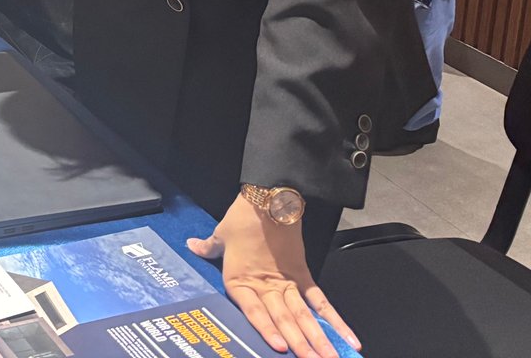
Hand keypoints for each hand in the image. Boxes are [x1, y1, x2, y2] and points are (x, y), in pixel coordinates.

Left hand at [188, 196, 359, 357]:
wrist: (270, 198)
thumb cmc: (243, 216)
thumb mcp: (221, 233)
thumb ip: (209, 246)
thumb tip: (193, 245)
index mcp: (241, 279)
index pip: (254, 311)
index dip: (267, 329)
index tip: (280, 348)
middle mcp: (266, 285)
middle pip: (284, 319)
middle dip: (300, 345)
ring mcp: (287, 282)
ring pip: (304, 315)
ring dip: (318, 339)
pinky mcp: (304, 276)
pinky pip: (320, 301)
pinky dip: (335, 320)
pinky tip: (348, 338)